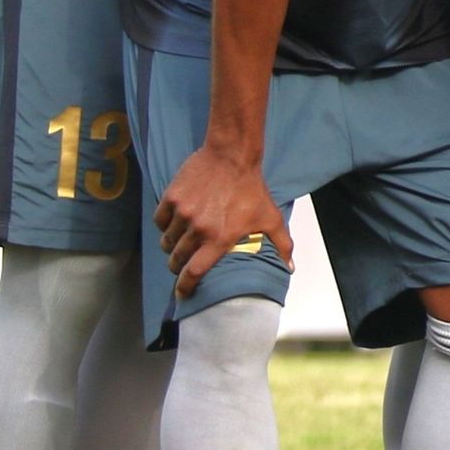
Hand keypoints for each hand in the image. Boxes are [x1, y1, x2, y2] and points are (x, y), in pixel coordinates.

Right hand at [153, 145, 292, 298]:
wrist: (232, 156)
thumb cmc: (252, 189)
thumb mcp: (271, 217)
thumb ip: (282, 245)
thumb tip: (290, 268)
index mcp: (220, 238)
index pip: (194, 272)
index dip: (186, 286)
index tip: (182, 294)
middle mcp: (198, 229)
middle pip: (176, 260)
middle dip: (178, 266)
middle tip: (183, 264)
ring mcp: (182, 213)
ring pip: (166, 241)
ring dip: (171, 246)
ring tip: (180, 242)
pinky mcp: (171, 198)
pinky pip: (159, 221)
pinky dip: (164, 225)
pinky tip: (174, 223)